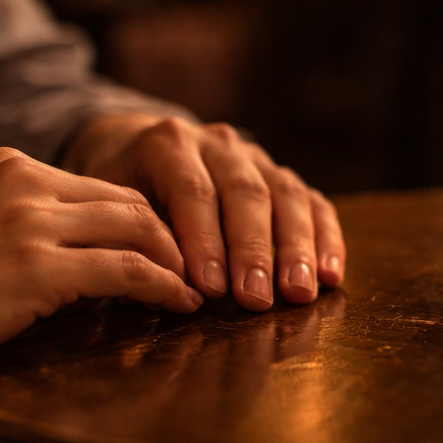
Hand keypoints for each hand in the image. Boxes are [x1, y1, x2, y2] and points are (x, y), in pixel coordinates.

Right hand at [0, 147, 197, 409]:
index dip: (149, 221)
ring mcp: (30, 221)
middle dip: (177, 236)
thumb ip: (22, 226)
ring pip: (140, 227)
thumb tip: (88, 255)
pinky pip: (127, 269)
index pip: (105, 187)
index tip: (179, 250)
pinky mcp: (35, 267)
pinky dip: (164, 287)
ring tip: (203, 289)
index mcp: (8, 166)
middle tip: (209, 270)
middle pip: (132, 200)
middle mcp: (24, 181)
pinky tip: (180, 305)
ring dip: (181, 261)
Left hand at [62, 115, 345, 310]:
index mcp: (167, 143)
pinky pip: (313, 202)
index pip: (193, 191)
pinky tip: (332, 275)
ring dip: (296, 249)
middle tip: (257, 299)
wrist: (135, 148)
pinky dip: (326, 239)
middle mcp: (217, 143)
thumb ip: (135, 241)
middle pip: (245, 192)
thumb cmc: (118, 190)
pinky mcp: (282, 176)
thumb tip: (165, 291)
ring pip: (286, 194)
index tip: (210, 289)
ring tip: (300, 293)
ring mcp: (255, 156)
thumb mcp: (111, 206)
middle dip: (253, 251)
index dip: (203, 240)